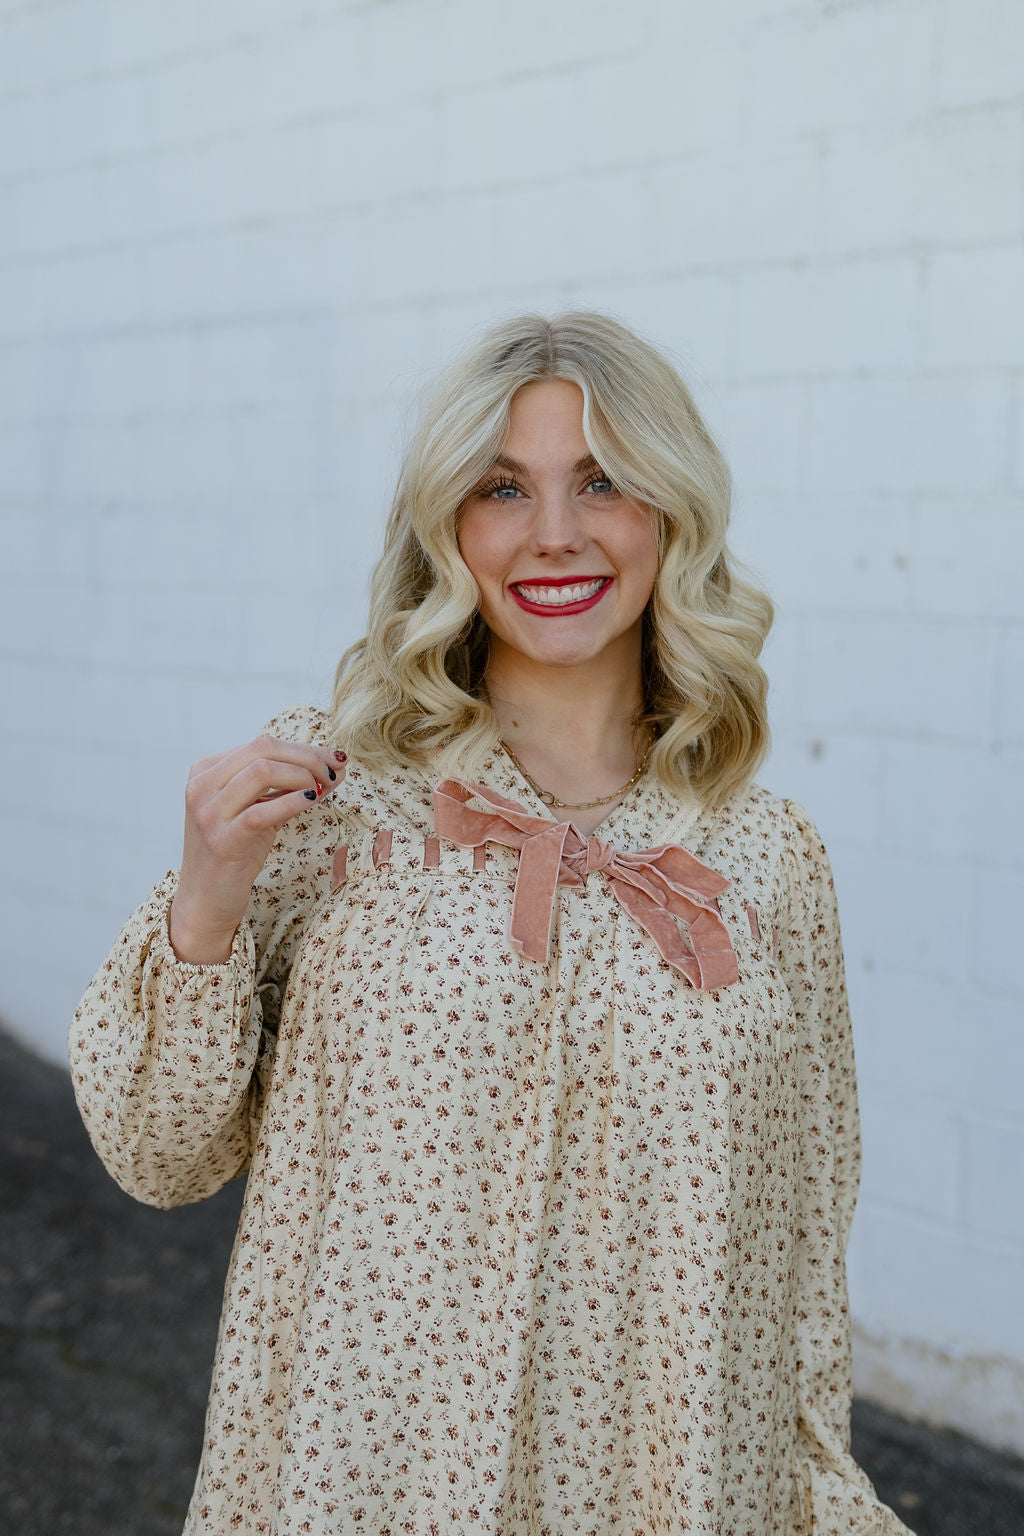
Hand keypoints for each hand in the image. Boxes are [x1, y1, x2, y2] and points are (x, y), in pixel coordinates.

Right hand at [168, 735, 345, 962]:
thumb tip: (335, 765)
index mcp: (206, 770)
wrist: (206, 899)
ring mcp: (208, 812)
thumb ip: (288, 785)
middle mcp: (202, 786)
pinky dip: (292, 802)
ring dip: (301, 776)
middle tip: (332, 774)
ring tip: (320, 790)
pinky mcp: (221, 840)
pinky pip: (262, 811)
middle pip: (263, 750)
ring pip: (262, 772)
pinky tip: (309, 802)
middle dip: (306, 758)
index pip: (262, 744)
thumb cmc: (236, 851)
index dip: (304, 749)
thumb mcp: (258, 808)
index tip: (333, 760)